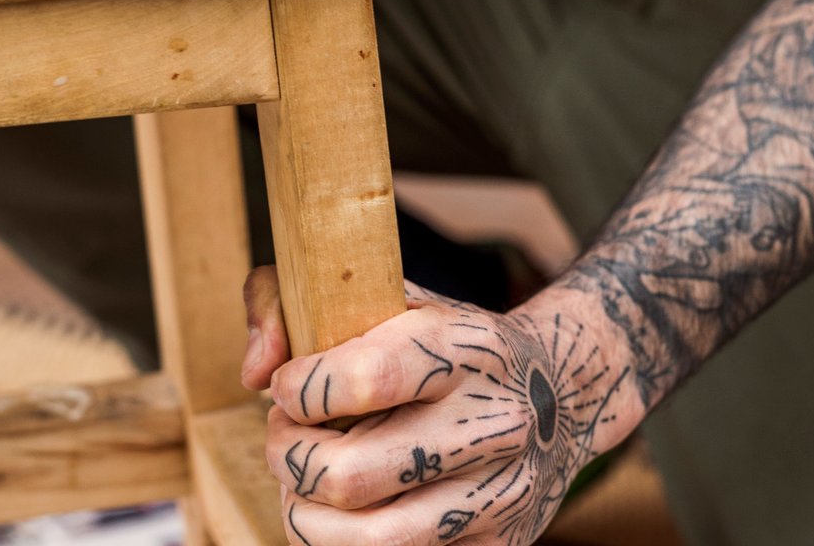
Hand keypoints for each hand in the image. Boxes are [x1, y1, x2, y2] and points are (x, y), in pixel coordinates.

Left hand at [242, 267, 636, 544]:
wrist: (559, 391)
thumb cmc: (446, 340)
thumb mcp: (385, 292)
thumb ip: (294, 302)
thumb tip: (254, 372)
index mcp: (463, 347)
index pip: (365, 377)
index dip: (300, 389)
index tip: (285, 385)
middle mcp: (490, 422)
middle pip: (351, 475)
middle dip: (290, 459)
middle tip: (283, 436)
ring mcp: (498, 492)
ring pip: (370, 539)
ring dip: (306, 514)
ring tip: (301, 480)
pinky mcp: (500, 544)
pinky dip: (346, 542)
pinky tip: (341, 509)